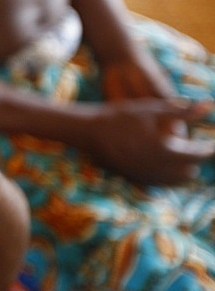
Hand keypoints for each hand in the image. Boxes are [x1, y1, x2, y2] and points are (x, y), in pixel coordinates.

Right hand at [83, 98, 214, 184]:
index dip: (209, 148)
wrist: (88, 132)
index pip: (199, 154)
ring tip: (178, 154)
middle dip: (194, 160)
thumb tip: (210, 105)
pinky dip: (167, 176)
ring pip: (176, 181)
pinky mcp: (135, 180)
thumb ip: (183, 111)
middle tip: (193, 146)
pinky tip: (161, 163)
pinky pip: (160, 184)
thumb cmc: (120, 116)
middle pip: (190, 171)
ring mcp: (146, 176)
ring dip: (182, 169)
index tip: (212, 142)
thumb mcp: (152, 109)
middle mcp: (157, 168)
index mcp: (165, 149)